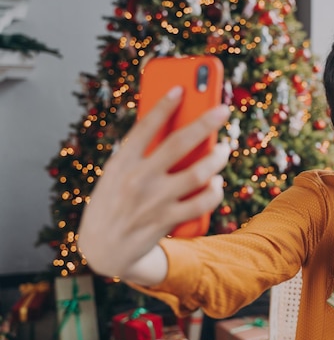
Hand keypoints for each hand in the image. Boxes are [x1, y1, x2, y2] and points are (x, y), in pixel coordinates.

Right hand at [78, 86, 229, 281]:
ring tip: (224, 148)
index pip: (144, 127)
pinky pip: (202, 202)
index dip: (163, 106)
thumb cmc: (114, 202)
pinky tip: (217, 182)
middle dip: (204, 122)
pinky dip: (215, 191)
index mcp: (121, 163)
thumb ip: (139, 155)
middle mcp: (137, 179)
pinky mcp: (167, 221)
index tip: (181, 88)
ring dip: (217, 157)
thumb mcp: (115, 175)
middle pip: (178, 144)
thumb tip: (177, 130)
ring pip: (198, 173)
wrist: (103, 250)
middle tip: (223, 109)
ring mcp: (154, 201)